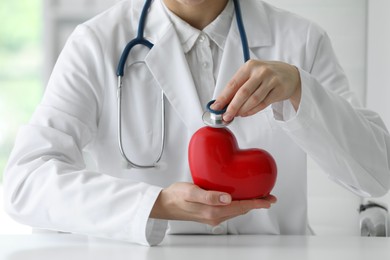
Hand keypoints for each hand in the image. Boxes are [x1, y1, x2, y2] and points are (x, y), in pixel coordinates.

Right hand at [150, 182, 276, 225]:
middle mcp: (215, 216)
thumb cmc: (176, 196)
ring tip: (258, 197)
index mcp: (213, 211)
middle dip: (256, 204)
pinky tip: (239, 198)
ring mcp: (213, 216)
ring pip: (236, 210)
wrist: (165, 204)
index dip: (257, 203)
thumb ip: (209, 196)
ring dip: (248, 204)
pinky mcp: (210, 213)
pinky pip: (229, 209)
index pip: (241, 206)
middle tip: (268, 198)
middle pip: (241, 210)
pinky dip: (238, 204)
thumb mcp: (191, 192)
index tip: (268, 199)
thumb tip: (227, 198)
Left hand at [212, 60, 300, 121]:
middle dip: (232, 107)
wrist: (290, 75)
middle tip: (226, 116)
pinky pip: (263, 104)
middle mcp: (260, 71)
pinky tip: (245, 114)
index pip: (233, 84)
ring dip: (242, 110)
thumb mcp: (251, 75)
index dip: (223, 97)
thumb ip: (238, 86)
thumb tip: (222, 102)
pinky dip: (252, 111)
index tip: (216, 107)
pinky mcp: (279, 90)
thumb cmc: (266, 75)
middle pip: (243, 92)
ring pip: (253, 99)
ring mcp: (271, 80)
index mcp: (249, 66)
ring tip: (235, 115)